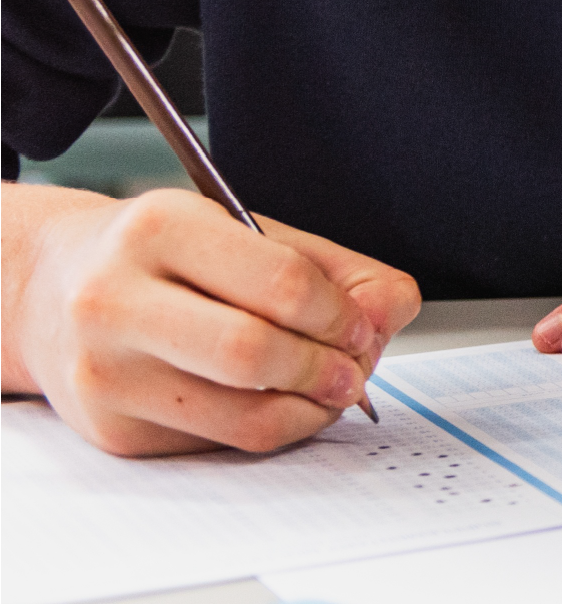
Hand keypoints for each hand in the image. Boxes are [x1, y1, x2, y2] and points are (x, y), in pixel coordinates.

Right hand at [2, 182, 420, 456]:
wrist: (56, 289)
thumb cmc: (166, 255)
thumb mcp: (246, 232)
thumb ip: (332, 268)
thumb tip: (394, 308)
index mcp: (161, 229)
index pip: (279, 282)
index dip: (340, 312)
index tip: (366, 323)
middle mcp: (118, 299)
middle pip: (253, 353)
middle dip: (327, 367)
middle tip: (358, 366)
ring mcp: (107, 371)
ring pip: (238, 413)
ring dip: (310, 408)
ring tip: (334, 388)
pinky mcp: (112, 429)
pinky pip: (216, 443)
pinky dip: (270, 429)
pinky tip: (285, 404)